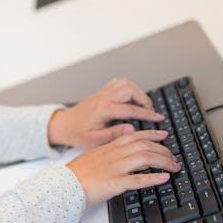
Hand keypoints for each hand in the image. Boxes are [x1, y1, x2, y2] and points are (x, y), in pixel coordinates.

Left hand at [48, 77, 163, 148]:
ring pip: (126, 83)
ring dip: (137, 92)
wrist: (63, 126)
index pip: (130, 109)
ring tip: (143, 105)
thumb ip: (114, 134)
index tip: (159, 118)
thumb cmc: (76, 134)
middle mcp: (103, 98)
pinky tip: (132, 99)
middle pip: (130, 90)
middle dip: (145, 100)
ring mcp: (102, 93)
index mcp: (102, 110)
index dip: (147, 114)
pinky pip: (118, 82)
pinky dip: (129, 88)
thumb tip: (131, 129)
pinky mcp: (101, 92)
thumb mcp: (94, 140)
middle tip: (151, 112)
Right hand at [66, 129, 179, 206]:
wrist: (64, 185)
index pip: (134, 135)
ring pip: (145, 158)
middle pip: (144, 145)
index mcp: (108, 147)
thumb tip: (120, 151)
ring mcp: (115, 168)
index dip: (151, 134)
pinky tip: (164, 178)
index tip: (163, 134)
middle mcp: (114, 155)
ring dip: (163, 161)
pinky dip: (154, 178)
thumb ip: (107, 152)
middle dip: (163, 149)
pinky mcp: (115, 183)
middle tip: (173, 156)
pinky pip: (138, 179)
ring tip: (174, 166)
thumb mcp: (92, 156)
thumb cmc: (76, 174)